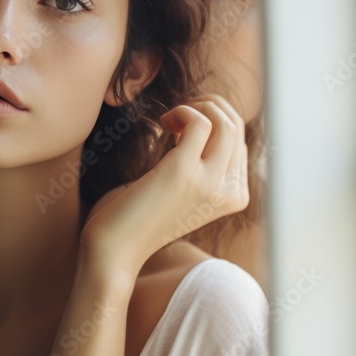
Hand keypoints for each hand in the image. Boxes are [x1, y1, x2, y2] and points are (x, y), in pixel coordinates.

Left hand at [80, 94, 248, 282]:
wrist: (116, 249)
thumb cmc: (143, 214)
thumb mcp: (185, 188)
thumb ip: (203, 162)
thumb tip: (208, 118)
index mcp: (235, 196)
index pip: (240, 140)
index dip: (213, 120)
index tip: (183, 127)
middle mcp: (230, 193)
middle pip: (236, 125)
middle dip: (207, 106)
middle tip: (176, 117)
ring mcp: (210, 184)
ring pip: (225, 121)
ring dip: (195, 107)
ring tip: (169, 120)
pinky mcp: (183, 173)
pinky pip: (200, 122)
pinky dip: (182, 111)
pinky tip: (163, 123)